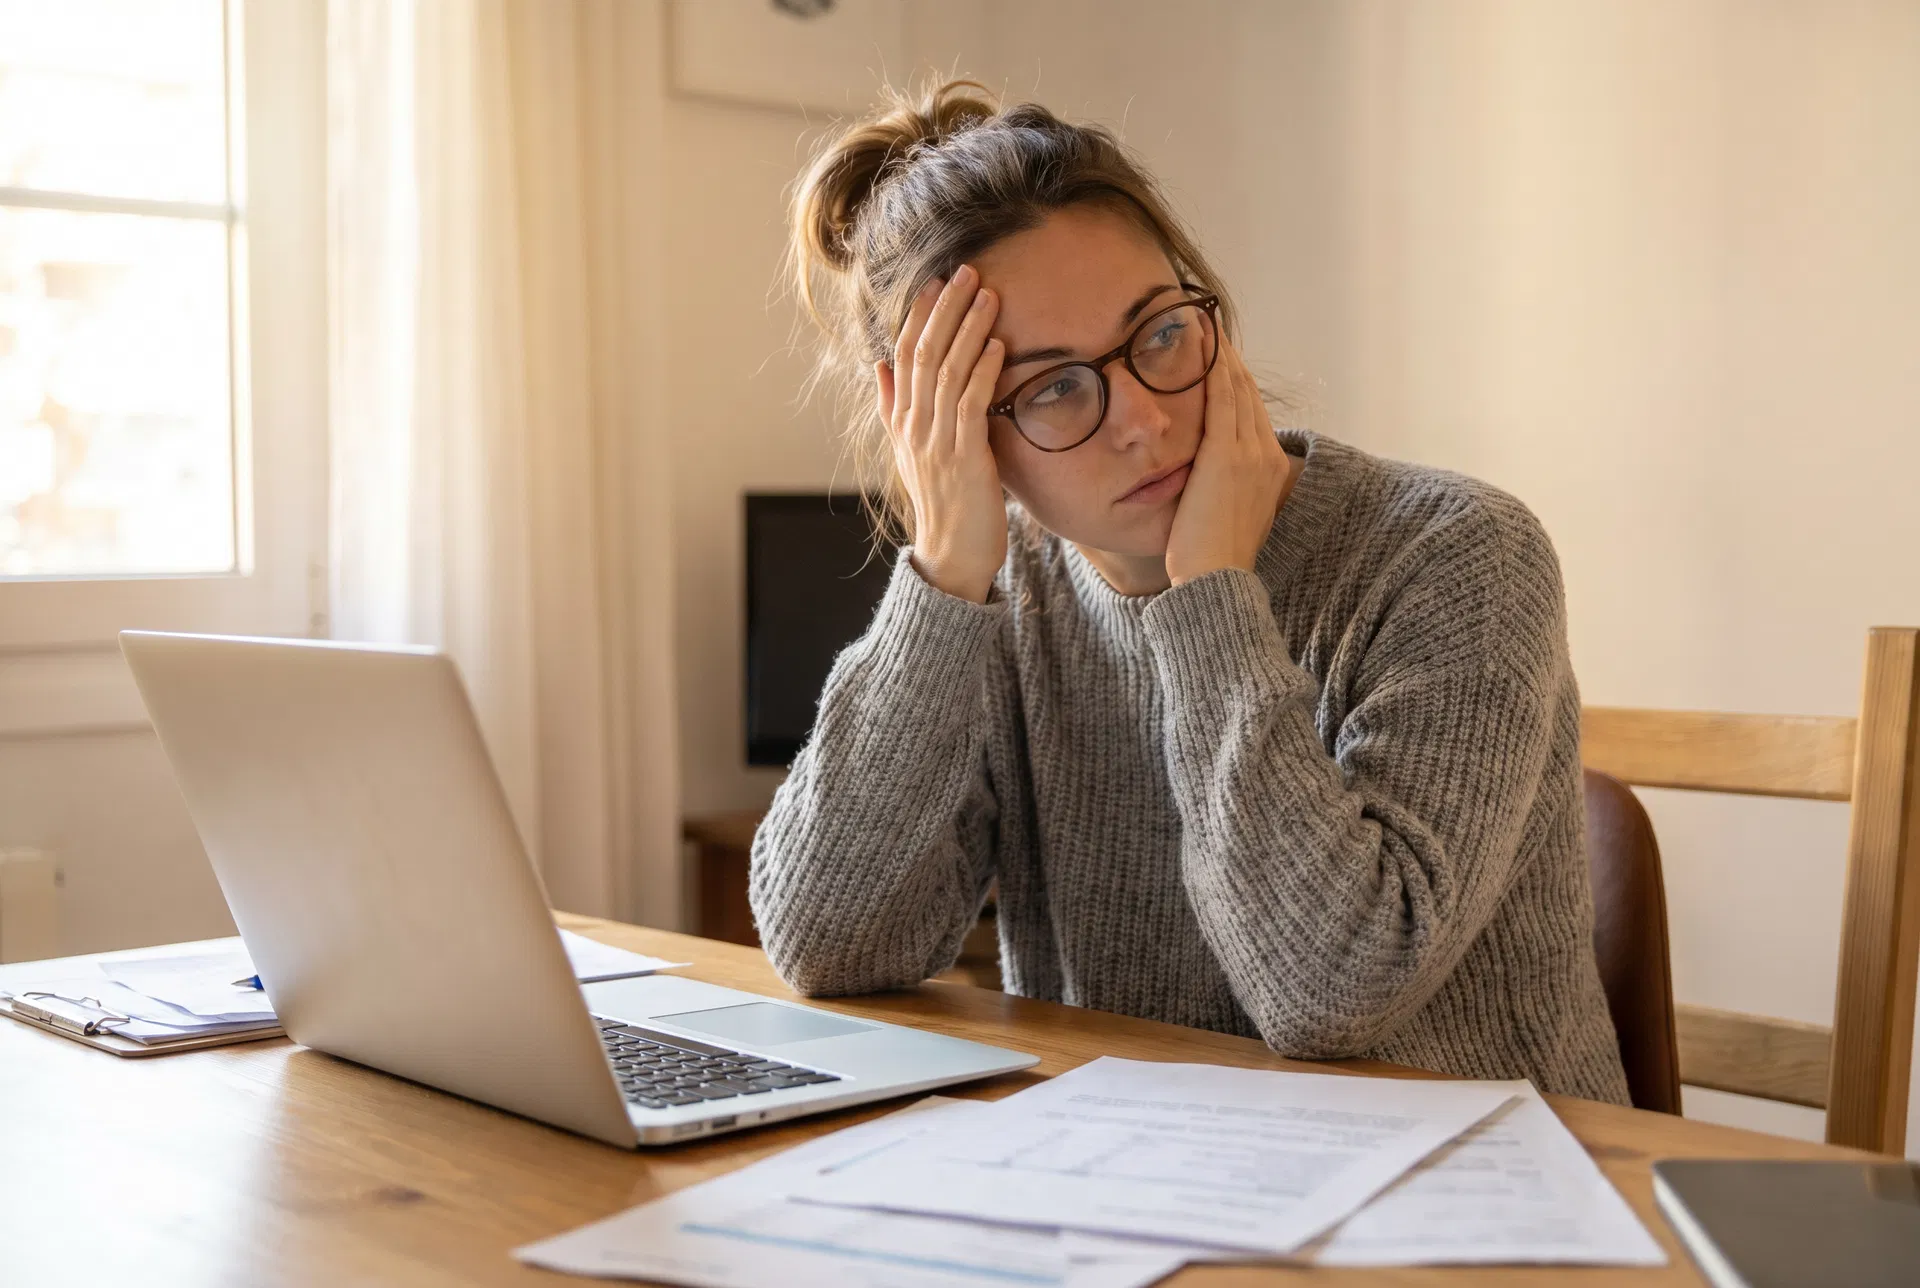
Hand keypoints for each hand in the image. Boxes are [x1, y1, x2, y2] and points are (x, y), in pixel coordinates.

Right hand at [877, 264, 1007, 603]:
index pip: (905, 356)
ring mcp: (936, 441)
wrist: (953, 556)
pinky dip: (983, 370)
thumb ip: (895, 407)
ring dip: (970, 329)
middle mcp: (913, 426)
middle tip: (968, 271)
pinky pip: (971, 404)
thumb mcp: (911, 452)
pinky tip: (998, 345)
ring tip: (989, 296)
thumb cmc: (943, 503)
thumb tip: (880, 365)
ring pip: (948, 372)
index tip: (938, 282)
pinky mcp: (964, 457)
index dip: (920, 316)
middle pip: (925, 353)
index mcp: (901, 421)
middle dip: (947, 309)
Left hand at [1164, 338, 1289, 586]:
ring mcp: (1248, 453)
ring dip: (1221, 354)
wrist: (1216, 580)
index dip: (1237, 382)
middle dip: (1229, 359)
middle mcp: (1266, 454)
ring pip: (1236, 389)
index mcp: (1271, 469)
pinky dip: (1212, 367)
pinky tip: (1202, 344)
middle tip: (1210, 328)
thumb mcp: (1230, 518)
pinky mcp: (1224, 454)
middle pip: (1248, 393)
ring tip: (1205, 325)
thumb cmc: (1213, 560)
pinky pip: (1220, 398)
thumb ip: (1226, 491)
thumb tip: (1209, 482)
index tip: (1221, 358)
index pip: (1252, 413)